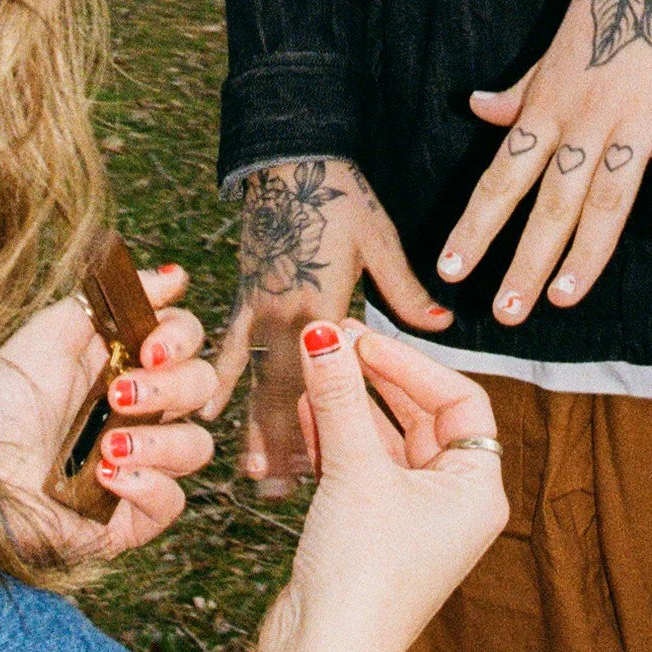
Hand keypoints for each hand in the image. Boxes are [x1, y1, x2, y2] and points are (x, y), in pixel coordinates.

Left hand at [0, 264, 216, 562]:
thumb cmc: (0, 403)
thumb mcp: (49, 334)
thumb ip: (110, 299)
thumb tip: (174, 276)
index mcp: (121, 364)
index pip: (186, 341)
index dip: (182, 337)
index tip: (151, 347)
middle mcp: (137, 413)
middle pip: (201, 386)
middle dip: (172, 385)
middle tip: (121, 392)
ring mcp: (138, 465)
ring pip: (197, 446)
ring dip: (160, 440)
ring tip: (109, 445)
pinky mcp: (131, 517)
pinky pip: (173, 500)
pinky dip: (149, 484)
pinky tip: (108, 477)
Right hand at [202, 158, 452, 499]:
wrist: (285, 156)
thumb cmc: (340, 194)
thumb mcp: (380, 240)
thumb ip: (406, 291)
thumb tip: (443, 324)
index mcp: (323, 304)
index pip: (326, 377)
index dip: (325, 421)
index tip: (326, 464)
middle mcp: (284, 314)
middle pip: (285, 393)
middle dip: (284, 445)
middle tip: (282, 494)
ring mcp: (257, 309)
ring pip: (256, 382)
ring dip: (256, 428)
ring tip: (255, 477)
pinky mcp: (240, 297)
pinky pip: (228, 348)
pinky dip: (220, 381)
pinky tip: (208, 416)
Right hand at [255, 321, 506, 651]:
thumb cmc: (362, 575)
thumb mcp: (355, 472)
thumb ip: (341, 397)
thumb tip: (324, 334)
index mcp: (477, 490)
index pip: (459, 399)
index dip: (411, 364)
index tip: (362, 340)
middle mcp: (451, 503)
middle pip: (419, 415)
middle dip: (374, 378)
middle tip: (332, 341)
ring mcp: (409, 518)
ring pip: (382, 440)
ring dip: (347, 404)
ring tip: (312, 366)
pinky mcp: (369, 532)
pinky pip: (357, 467)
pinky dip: (333, 437)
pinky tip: (304, 409)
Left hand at [438, 0, 651, 322]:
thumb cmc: (610, 2)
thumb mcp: (555, 47)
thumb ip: (521, 91)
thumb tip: (477, 110)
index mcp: (549, 105)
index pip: (502, 177)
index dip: (475, 226)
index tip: (449, 270)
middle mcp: (587, 117)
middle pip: (551, 201)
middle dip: (525, 260)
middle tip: (506, 314)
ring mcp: (641, 117)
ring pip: (608, 196)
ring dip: (585, 251)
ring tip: (562, 298)